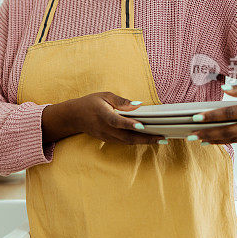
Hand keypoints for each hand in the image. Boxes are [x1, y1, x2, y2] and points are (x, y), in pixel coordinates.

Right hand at [42, 92, 161, 145]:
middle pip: (127, 136)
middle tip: (162, 137)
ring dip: (144, 141)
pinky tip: (148, 139)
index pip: (117, 121)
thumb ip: (121, 101)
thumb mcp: (104, 95)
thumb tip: (138, 105)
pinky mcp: (108, 140)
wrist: (74, 116)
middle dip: (146, 138)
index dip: (129, 124)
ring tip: (160, 139)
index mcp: (103, 114)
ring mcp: (106, 136)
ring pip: (127, 142)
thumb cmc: (90, 103)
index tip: (142, 125)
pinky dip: (137, 141)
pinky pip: (124, 142)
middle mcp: (105, 128)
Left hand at [190, 77, 236, 143]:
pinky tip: (219, 140)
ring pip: (235, 139)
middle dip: (208, 134)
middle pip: (228, 131)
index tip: (196, 118)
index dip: (211, 116)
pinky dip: (230, 141)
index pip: (228, 114)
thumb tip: (224, 89)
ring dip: (217, 140)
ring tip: (201, 140)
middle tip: (192, 135)